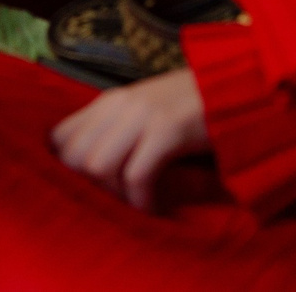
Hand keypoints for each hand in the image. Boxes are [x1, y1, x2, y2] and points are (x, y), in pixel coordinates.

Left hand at [50, 70, 208, 209]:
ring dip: (113, 195)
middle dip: (88, 188)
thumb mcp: (143, 115)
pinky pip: (137, 175)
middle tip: (113, 202)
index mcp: (108, 102)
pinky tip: (152, 208)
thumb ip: (115, 132)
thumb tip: (88, 169)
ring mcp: (142, 115)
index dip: (65, 169)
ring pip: (97, 165)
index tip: (87, 189)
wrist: (236, 87)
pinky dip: (140, 200)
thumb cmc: (189, 109)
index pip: (58, 137)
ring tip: (133, 204)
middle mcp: (118, 105)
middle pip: (73, 156)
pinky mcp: (168, 130)